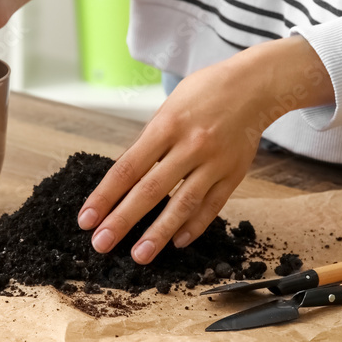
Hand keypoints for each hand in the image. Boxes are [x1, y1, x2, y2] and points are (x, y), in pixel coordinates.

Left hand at [77, 36, 333, 263]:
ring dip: (158, 233)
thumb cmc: (205, 91)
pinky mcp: (234, 174)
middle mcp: (190, 145)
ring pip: (182, 205)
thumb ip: (151, 141)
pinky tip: (177, 241)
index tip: (87, 218)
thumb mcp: (169, 107)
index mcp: (167, 126)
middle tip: (101, 243)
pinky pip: (211, 206)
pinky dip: (193, 226)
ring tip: (139, 255)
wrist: (255, 85)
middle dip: (123, 220)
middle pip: (150, 190)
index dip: (105, 196)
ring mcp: (214, 162)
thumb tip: (127, 177)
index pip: (128, 168)